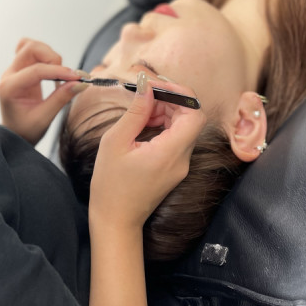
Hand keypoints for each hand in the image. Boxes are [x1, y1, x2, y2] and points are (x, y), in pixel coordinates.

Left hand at [0, 38, 84, 144]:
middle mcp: (9, 75)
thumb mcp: (44, 119)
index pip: (36, 70)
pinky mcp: (22, 69)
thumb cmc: (25, 130)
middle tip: (66, 75)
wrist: (14, 134)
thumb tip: (79, 83)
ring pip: (32, 46)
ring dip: (50, 55)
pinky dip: (45, 55)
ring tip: (59, 74)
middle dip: (53, 58)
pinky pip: (31, 51)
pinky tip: (52, 69)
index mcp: (10, 88)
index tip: (77, 77)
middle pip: (31, 48)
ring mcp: (14, 70)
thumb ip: (61, 99)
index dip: (59, 71)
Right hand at [89, 73, 205, 229]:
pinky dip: (163, 124)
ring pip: (183, 126)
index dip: (180, 93)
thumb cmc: (110, 185)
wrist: (116, 219)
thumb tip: (147, 86)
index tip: (156, 85)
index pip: (195, 113)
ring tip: (139, 110)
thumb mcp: (115, 142)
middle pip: (191, 117)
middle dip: (170, 99)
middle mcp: (182, 158)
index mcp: (170, 152)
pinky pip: (176, 137)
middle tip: (144, 94)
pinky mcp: (174, 167)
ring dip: (165, 111)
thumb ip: (135, 112)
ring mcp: (180, 164)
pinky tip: (143, 124)